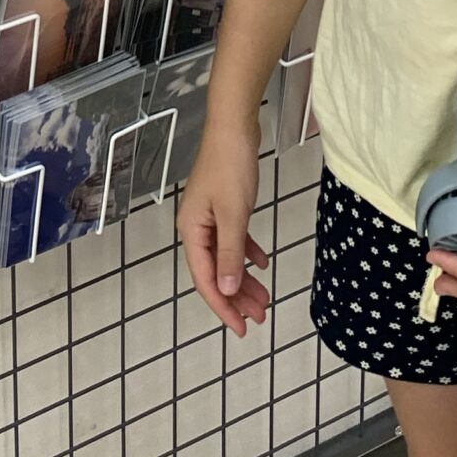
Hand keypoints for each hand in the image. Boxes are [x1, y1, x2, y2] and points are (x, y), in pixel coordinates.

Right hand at [178, 116, 269, 336]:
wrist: (233, 128)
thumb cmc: (230, 167)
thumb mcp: (233, 215)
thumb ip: (230, 254)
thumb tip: (227, 289)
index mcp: (191, 231)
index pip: (205, 279)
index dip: (223, 306)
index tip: (241, 328)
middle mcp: (196, 227)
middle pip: (216, 271)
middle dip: (237, 296)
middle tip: (260, 317)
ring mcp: (209, 217)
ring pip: (226, 257)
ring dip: (244, 278)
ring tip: (265, 298)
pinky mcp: (223, 207)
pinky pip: (233, 239)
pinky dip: (246, 252)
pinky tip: (262, 261)